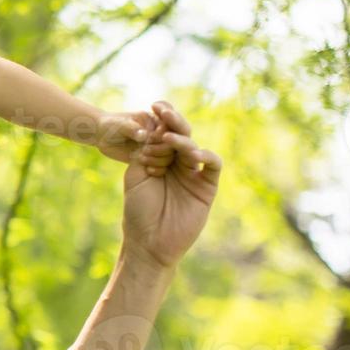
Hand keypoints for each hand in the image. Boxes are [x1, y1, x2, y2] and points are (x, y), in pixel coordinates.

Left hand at [96, 109, 164, 172]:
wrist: (101, 135)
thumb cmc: (111, 125)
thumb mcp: (120, 125)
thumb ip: (132, 129)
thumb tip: (144, 135)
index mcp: (156, 120)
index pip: (169, 128)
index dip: (162, 136)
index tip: (148, 140)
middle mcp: (159, 135)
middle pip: (173, 144)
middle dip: (162, 149)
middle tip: (144, 151)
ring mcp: (156, 147)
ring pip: (170, 156)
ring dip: (159, 160)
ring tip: (141, 158)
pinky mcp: (151, 158)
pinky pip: (162, 166)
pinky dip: (158, 169)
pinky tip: (147, 169)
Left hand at [121, 102, 220, 268]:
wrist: (148, 242)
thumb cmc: (138, 211)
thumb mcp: (136, 176)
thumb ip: (144, 153)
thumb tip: (153, 129)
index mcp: (159, 159)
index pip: (162, 134)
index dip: (159, 121)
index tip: (152, 107)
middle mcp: (177, 164)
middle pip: (180, 135)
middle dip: (172, 121)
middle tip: (162, 109)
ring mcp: (193, 174)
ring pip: (194, 147)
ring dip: (182, 139)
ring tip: (168, 137)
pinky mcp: (207, 186)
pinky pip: (213, 165)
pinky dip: (205, 156)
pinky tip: (193, 154)